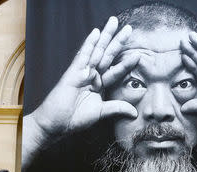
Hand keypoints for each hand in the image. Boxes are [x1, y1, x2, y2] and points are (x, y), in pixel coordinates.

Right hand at [30, 16, 138, 140]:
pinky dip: (89, 44)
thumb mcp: (101, 113)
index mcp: (99, 84)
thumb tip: (135, 113)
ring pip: (97, 51)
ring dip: (106, 36)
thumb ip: (117, 108)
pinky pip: (83, 56)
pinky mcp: (73, 73)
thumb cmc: (75, 118)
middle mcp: (92, 76)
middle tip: (129, 28)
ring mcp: (83, 72)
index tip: (138, 55)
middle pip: (108, 55)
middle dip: (118, 41)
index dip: (127, 63)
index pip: (116, 71)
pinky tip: (96, 33)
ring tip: (114, 22)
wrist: (57, 124)